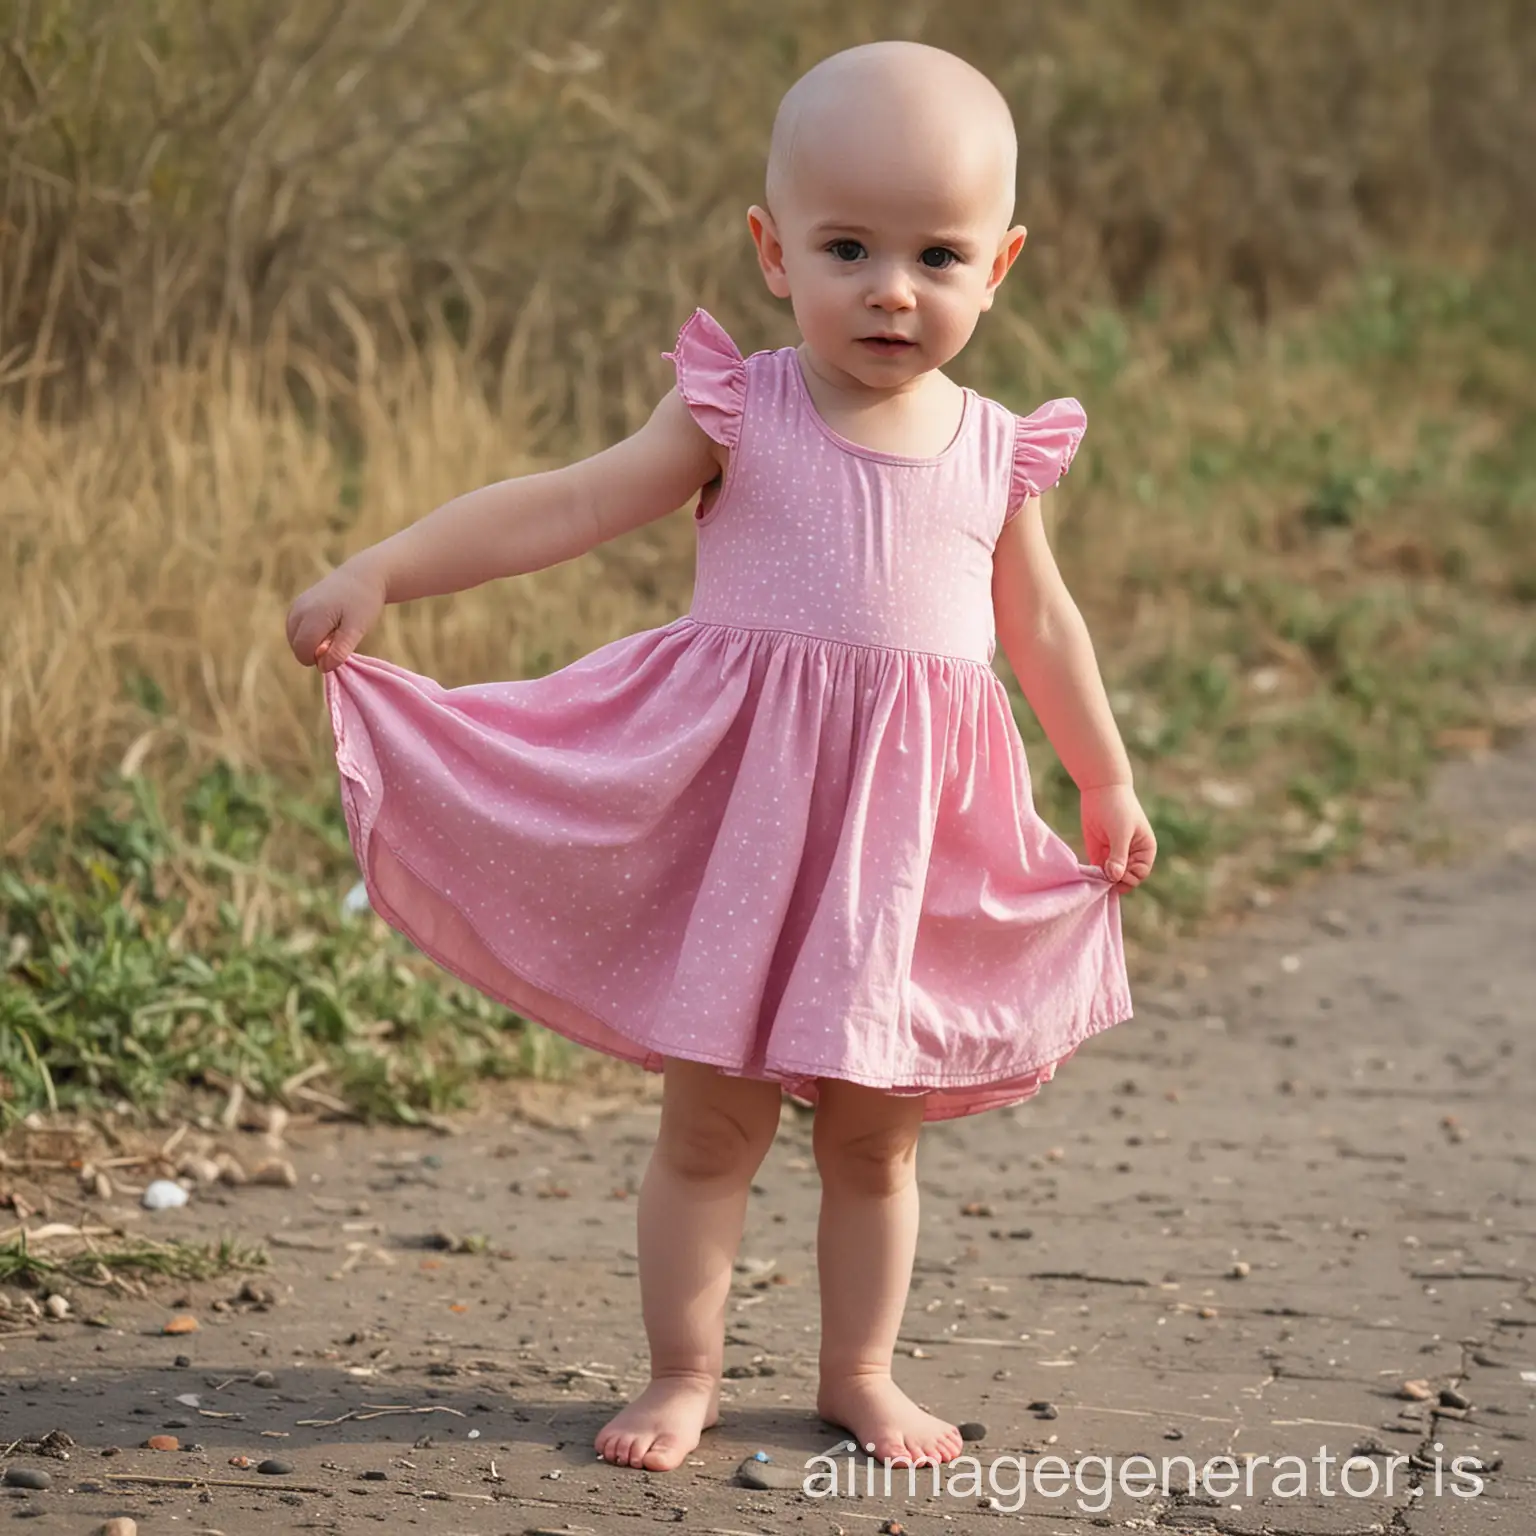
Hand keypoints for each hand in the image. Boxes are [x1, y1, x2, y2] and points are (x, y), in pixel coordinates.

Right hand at [285, 556, 386, 672]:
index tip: (339, 647)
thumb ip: (340, 650)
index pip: (303, 652)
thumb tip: (322, 668)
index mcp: (312, 616)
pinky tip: (326, 625)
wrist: (362, 576)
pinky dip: (308, 634)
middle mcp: (298, 610)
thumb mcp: (357, 629)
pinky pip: (295, 630)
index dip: (321, 658)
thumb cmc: (363, 603)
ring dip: (312, 642)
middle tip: (338, 637)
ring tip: (333, 629)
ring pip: (294, 639)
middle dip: (315, 651)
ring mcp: (295, 606)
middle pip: (297, 647)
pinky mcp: (296, 605)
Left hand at [1079, 783, 1155, 893]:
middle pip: (1126, 879)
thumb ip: (1119, 855)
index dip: (1129, 878)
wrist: (1101, 789)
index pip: (1140, 874)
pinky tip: (1088, 876)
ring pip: (1111, 878)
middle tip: (1103, 876)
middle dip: (1115, 881)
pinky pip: (1098, 871)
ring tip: (1095, 877)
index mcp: (1144, 850)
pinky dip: (1094, 876)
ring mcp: (1114, 855)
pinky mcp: (1099, 853)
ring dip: (1103, 880)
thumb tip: (1115, 877)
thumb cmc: (1117, 808)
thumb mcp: (1120, 832)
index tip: (1117, 874)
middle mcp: (1131, 855)